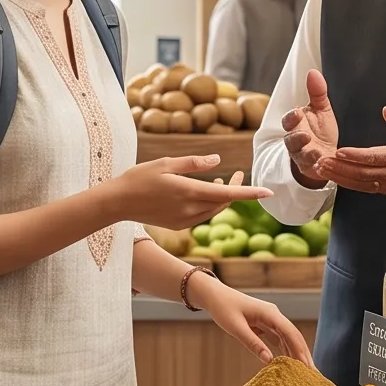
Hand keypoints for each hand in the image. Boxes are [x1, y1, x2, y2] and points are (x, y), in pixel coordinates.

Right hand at [102, 155, 268, 228]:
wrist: (117, 203)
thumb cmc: (139, 178)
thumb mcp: (166, 163)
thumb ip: (194, 163)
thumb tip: (218, 161)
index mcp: (189, 192)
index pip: (227, 194)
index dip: (249, 193)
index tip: (268, 192)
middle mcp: (190, 209)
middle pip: (223, 202)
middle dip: (235, 190)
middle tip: (239, 174)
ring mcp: (184, 220)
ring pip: (214, 210)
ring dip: (222, 198)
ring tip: (220, 182)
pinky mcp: (178, 225)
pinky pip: (202, 215)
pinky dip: (209, 205)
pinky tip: (204, 193)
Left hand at [195, 273, 314, 360]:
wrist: (214, 295)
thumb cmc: (223, 308)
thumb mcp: (236, 327)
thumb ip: (252, 343)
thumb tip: (269, 361)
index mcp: (270, 313)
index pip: (291, 333)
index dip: (300, 350)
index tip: (307, 366)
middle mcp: (274, 315)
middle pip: (294, 336)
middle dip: (304, 354)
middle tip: (313, 374)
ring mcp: (271, 319)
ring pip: (288, 338)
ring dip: (296, 353)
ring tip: (304, 372)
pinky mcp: (265, 324)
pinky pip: (280, 338)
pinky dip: (285, 350)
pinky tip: (290, 363)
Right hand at [279, 70, 339, 186]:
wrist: (326, 155)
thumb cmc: (321, 131)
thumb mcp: (322, 110)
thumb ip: (317, 92)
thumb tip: (313, 71)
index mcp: (296, 124)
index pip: (289, 120)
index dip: (291, 118)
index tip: (298, 113)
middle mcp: (295, 140)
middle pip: (290, 139)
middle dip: (296, 137)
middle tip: (305, 135)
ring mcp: (301, 155)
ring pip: (299, 155)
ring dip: (306, 153)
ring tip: (315, 151)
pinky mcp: (309, 168)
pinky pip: (310, 167)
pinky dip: (316, 165)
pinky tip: (323, 162)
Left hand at [322, 107, 385, 197]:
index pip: (374, 157)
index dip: (355, 156)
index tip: (340, 151)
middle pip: (362, 173)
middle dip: (340, 168)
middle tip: (321, 161)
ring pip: (361, 183)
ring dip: (340, 177)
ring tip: (323, 170)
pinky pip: (366, 189)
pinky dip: (350, 184)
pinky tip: (336, 178)